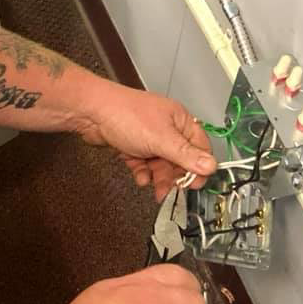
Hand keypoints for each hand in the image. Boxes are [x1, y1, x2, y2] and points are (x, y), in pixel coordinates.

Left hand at [78, 81, 216, 200]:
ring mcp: (149, 136)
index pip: (199, 147)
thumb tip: (212, 166)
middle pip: (180, 159)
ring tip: (156, 190)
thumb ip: (186, 155)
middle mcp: (167, 128)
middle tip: (171, 190)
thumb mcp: (161, 139)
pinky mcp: (133, 145)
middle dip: (176, 176)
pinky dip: (144, 173)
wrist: (90, 112)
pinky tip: (140, 178)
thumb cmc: (126, 116)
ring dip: (159, 178)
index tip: (195, 184)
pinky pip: (144, 164)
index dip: (199, 166)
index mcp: (180, 120)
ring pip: (161, 164)